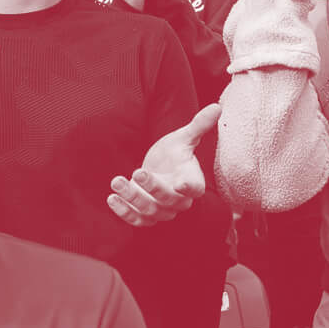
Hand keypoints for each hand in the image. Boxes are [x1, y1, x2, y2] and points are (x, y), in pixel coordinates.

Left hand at [108, 103, 219, 225]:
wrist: (158, 171)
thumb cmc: (173, 155)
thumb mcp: (183, 138)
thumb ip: (198, 126)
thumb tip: (216, 106)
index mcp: (192, 181)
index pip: (195, 188)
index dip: (189, 187)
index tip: (182, 183)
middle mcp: (179, 200)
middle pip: (169, 200)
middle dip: (152, 188)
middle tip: (137, 172)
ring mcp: (163, 211)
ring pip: (150, 211)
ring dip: (132, 198)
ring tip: (117, 181)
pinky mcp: (146, 216)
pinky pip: (137, 221)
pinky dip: (124, 213)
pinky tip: (112, 198)